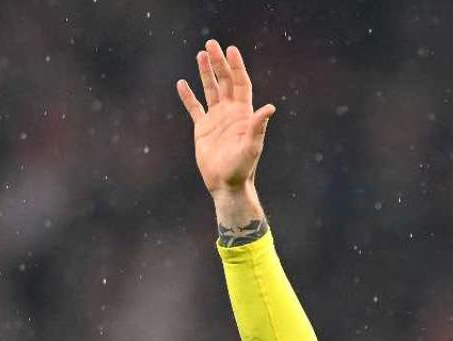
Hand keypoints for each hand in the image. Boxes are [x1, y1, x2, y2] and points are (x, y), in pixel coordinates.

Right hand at [176, 40, 276, 199]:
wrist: (226, 184)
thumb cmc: (242, 168)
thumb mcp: (252, 147)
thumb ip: (258, 127)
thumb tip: (270, 108)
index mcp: (243, 114)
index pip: (241, 84)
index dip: (236, 67)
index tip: (231, 50)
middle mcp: (230, 113)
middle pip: (225, 82)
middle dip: (219, 63)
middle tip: (211, 44)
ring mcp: (216, 119)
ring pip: (210, 90)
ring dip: (206, 73)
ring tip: (200, 54)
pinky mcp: (203, 129)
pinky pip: (194, 108)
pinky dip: (188, 96)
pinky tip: (182, 83)